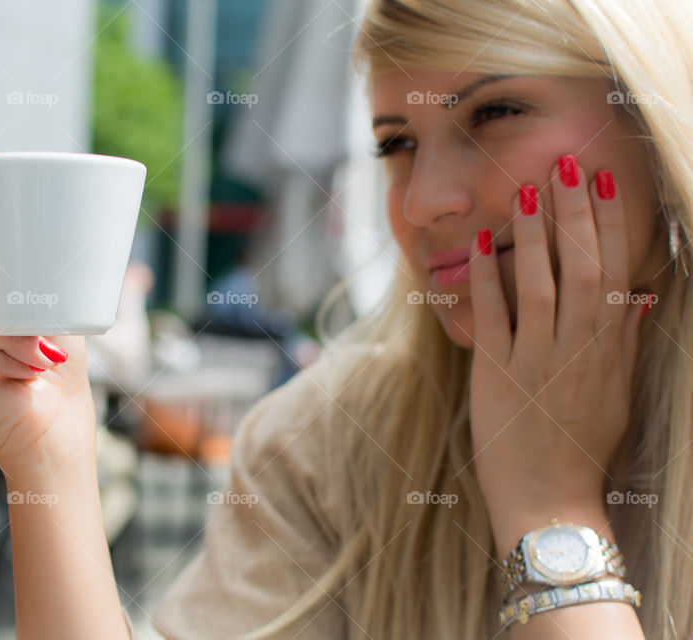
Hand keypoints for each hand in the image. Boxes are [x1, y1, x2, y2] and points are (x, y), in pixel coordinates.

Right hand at [0, 203, 97, 474]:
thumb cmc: (50, 353)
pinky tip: (22, 370)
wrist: (53, 417)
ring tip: (39, 355)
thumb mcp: (41, 298)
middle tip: (43, 326)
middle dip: (0, 297)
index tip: (5, 245)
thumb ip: (24, 265)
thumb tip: (35, 234)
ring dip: (6, 334)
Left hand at [466, 156, 651, 549]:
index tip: (602, 183)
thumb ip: (627, 343)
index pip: (615, 273)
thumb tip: (644, 298)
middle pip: (581, 267)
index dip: (609, 225)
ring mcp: (536, 360)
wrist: (550, 504)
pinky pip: (493, 318)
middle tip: (565, 163)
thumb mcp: (617, 395)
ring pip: (539, 283)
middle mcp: (577, 349)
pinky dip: (487, 279)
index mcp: (608, 350)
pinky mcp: (497, 376)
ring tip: (524, 186)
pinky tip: (481, 244)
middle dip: (573, 212)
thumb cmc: (584, 450)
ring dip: (532, 232)